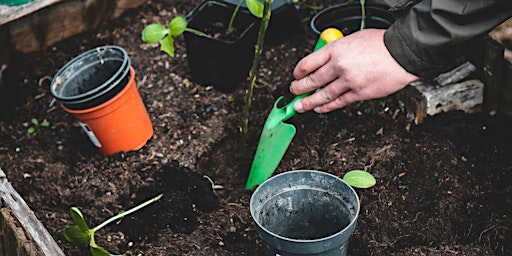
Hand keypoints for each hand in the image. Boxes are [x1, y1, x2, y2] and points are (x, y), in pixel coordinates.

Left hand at [289, 29, 418, 112]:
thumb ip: (338, 50)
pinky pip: (338, 103)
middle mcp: (339, 65)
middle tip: (293, 92)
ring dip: (308, 102)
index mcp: (336, 49)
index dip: (298, 72)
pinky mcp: (359, 93)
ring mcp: (349, 81)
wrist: (403, 53)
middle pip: (312, 80)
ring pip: (322, 95)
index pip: (307, 63)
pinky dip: (326, 107)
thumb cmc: (381, 44)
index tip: (296, 76)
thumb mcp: (353, 39)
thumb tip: (325, 61)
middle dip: (299, 89)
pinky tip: (319, 109)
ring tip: (300, 106)